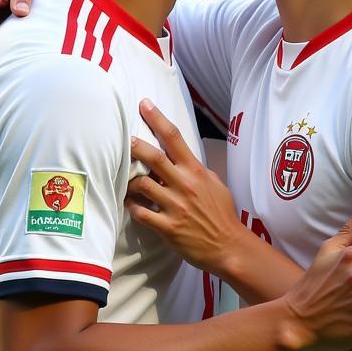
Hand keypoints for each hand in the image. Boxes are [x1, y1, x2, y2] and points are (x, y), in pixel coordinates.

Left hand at [126, 99, 245, 272]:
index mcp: (196, 171)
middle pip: (153, 157)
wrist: (228, 246)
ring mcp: (175, 206)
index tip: (144, 104)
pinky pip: (141, 212)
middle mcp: (184, 185)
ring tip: (125, 180)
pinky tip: (131, 204)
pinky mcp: (167, 227)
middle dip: (135, 145)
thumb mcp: (215, 184)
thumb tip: (182, 159)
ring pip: (141, 184)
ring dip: (129, 181)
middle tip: (124, 140)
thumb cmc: (222, 214)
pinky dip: (132, 206)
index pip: (174, 138)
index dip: (157, 118)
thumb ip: (197, 170)